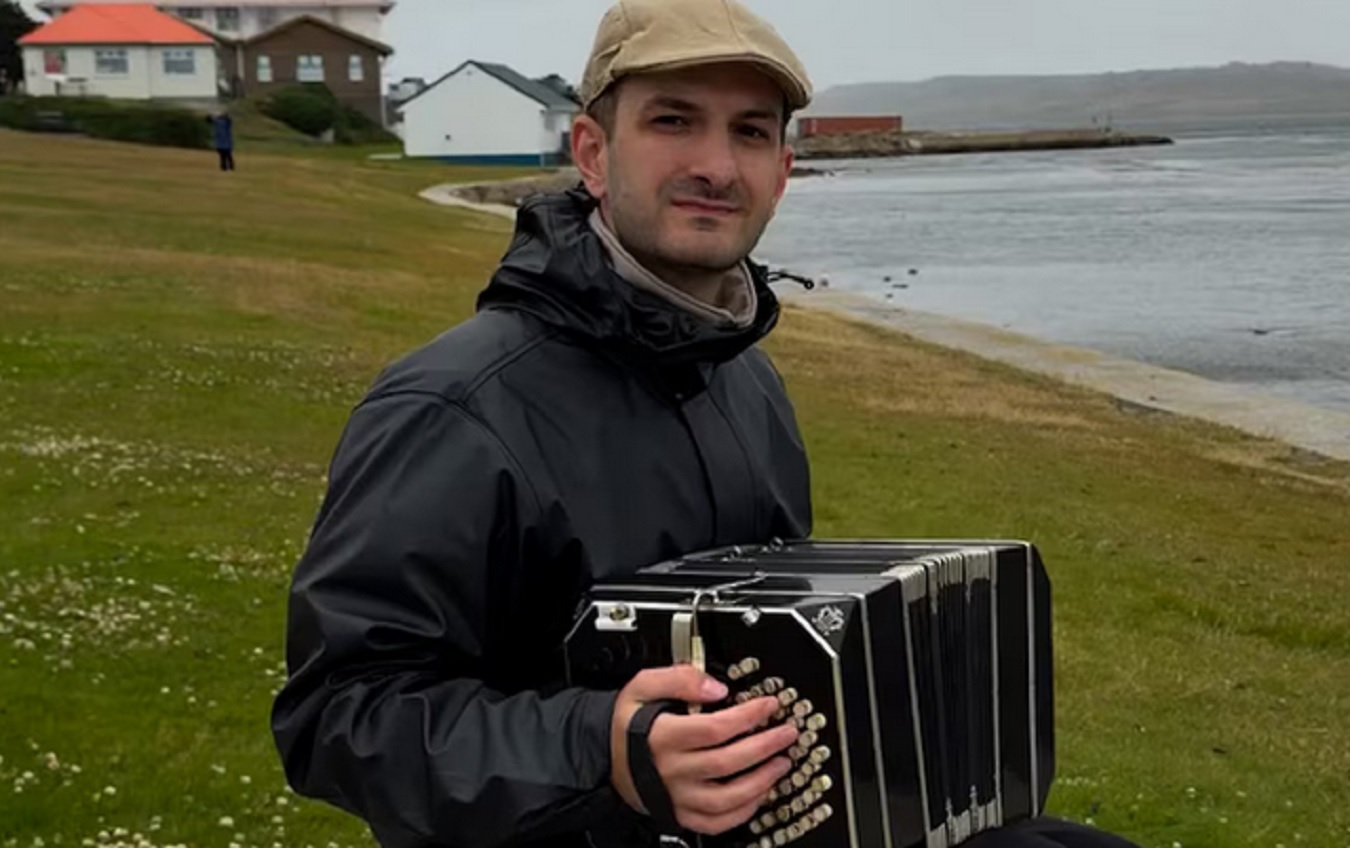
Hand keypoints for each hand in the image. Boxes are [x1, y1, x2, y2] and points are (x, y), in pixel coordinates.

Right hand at [610, 665, 798, 834]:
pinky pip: (715, 823)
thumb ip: (678, 679)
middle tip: (787, 734)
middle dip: (765, 746)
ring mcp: (676, 795)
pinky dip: (741, 812)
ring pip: (726, 797)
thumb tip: (715, 687)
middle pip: (728, 762)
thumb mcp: (642, 686)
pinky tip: (758, 795)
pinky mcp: (678, 814)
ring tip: (780, 764)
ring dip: (761, 782)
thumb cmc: (626, 722)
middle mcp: (672, 769)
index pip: (715, 728)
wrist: (602, 755)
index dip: (748, 717)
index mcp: (664, 736)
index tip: (769, 705)